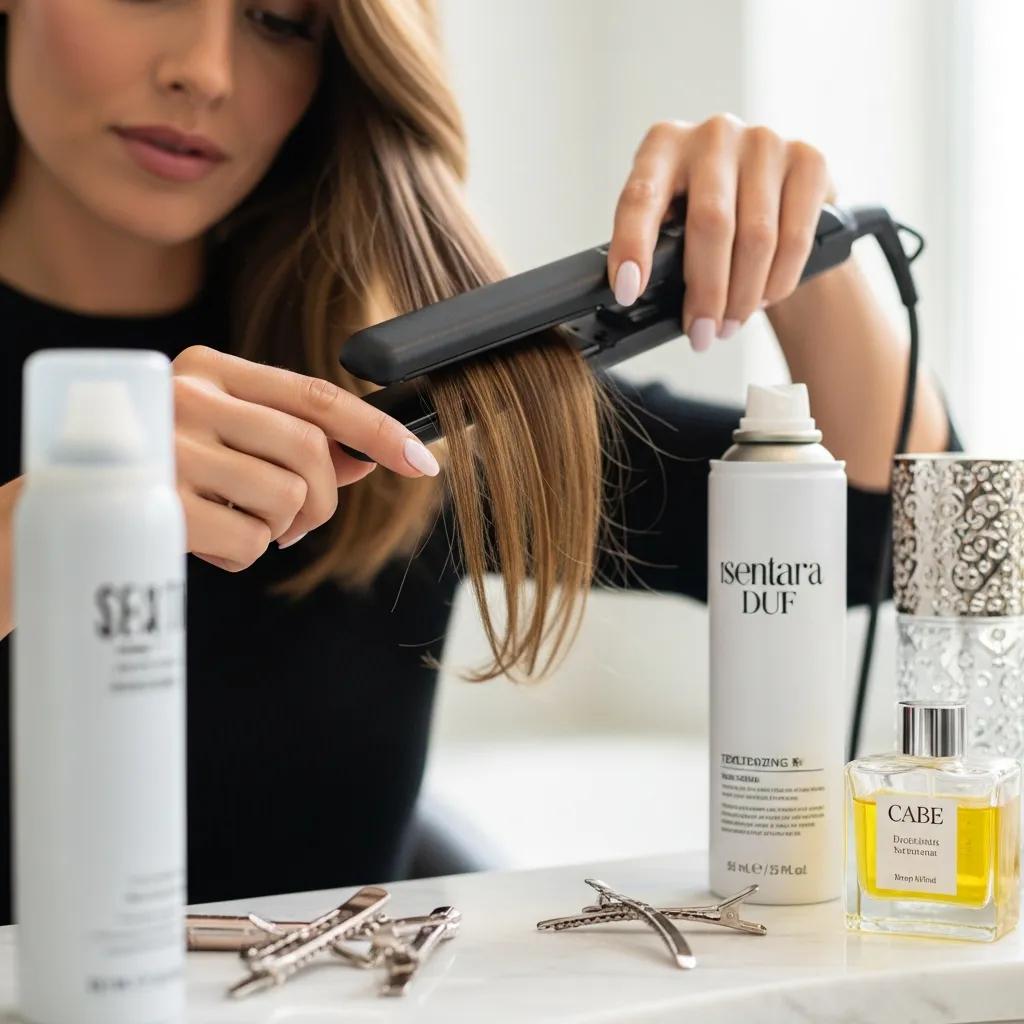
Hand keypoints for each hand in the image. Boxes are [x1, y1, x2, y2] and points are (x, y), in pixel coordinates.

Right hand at [172, 346, 439, 570]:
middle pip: (311, 453)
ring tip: (238, 526)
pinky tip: (207, 545)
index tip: (422, 461)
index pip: (316, 396)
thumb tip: (366, 459)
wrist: (46, 513)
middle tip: (298, 522)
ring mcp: (168, 447)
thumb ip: (289, 445)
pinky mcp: (156, 503)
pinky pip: (249, 541)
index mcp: (208, 369)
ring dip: (279, 529)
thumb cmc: (150, 474)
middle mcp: (187, 395)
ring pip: (286, 498)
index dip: (378, 430)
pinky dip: (244, 556)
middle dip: (323, 501)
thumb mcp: (218, 444)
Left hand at [606, 114, 837, 350]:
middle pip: (711, 223)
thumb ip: (657, 246)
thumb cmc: (706, 215)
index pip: (640, 197)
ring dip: (742, 296)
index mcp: (663, 146)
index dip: (632, 247)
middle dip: (705, 291)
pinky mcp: (809, 160)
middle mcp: (713, 134)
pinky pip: (794, 237)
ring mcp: (764, 142)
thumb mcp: (670, 221)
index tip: (628, 291)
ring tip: (729, 325)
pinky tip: (762, 299)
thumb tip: (639, 299)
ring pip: (757, 237)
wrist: (773, 194)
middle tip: (700, 333)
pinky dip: (777, 281)